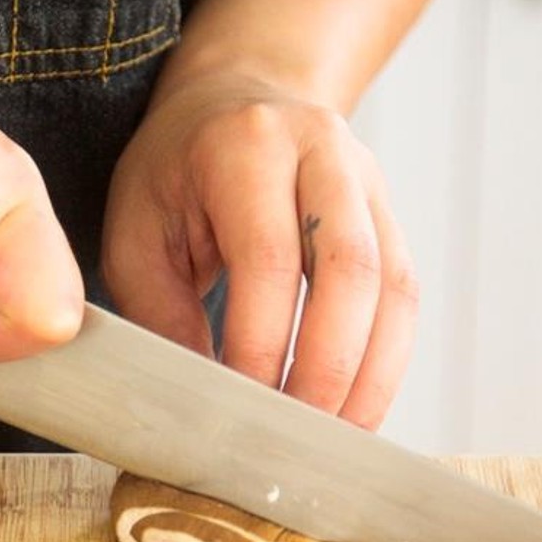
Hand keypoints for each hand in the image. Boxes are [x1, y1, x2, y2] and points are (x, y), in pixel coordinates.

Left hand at [101, 72, 418, 429]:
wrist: (232, 100)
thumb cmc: (171, 175)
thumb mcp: (136, 233)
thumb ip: (161, 313)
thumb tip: (196, 402)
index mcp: (246, 148)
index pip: (268, 259)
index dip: (262, 345)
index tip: (241, 412)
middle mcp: (321, 152)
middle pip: (350, 270)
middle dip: (326, 368)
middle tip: (294, 439)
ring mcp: (367, 180)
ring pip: (393, 285)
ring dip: (370, 374)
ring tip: (334, 442)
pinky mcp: (389, 215)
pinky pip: (404, 293)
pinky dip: (385, 359)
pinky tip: (356, 408)